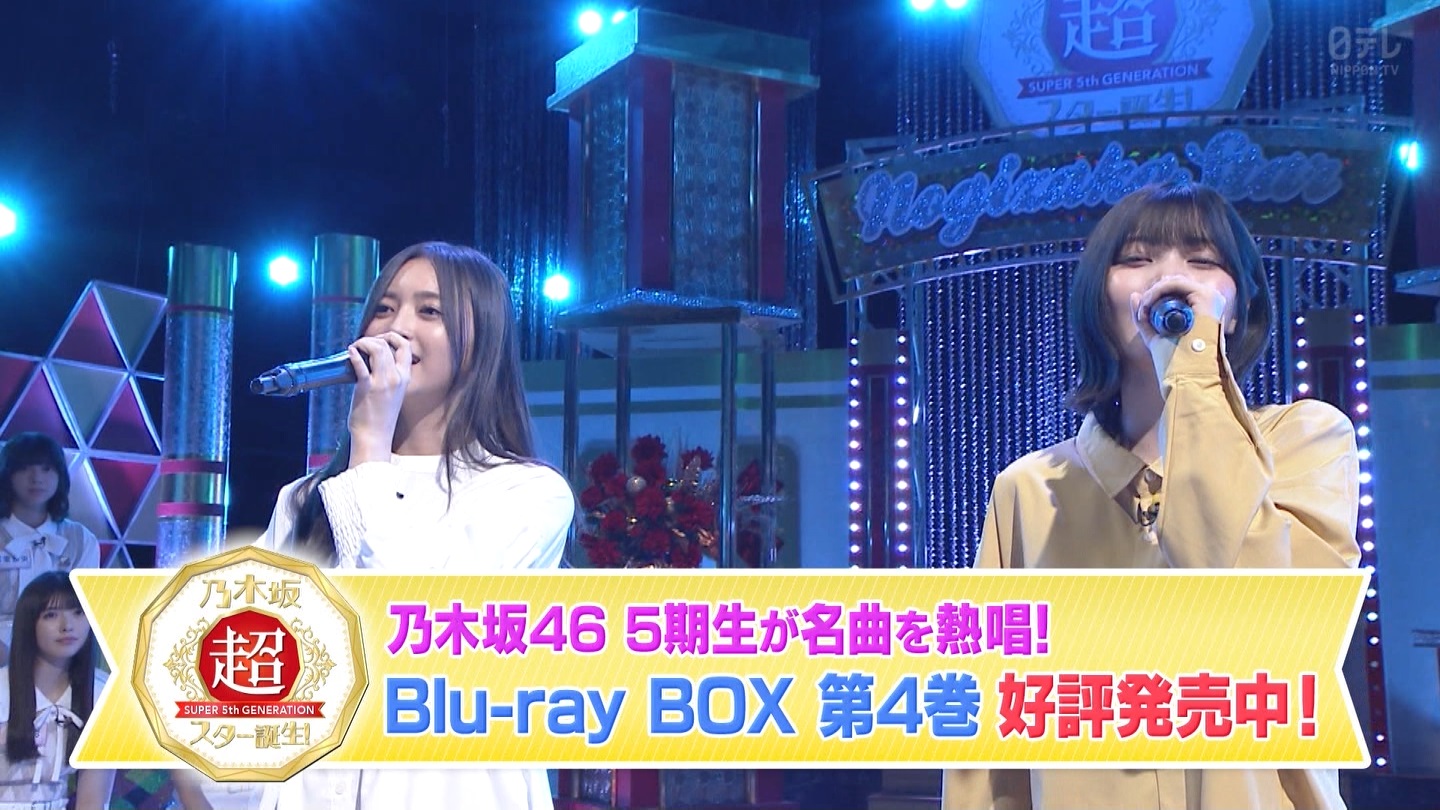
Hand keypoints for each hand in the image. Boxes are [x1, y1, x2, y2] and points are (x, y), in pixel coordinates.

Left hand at [346, 332, 411, 464]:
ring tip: (355, 347)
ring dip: (363, 343)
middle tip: (362, 343)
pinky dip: (354, 353)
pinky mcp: (367, 387)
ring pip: (377, 349)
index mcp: (405, 378)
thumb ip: (389, 377)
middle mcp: (396, 377)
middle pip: (388, 345)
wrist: (374, 435)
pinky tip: (349, 351)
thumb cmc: (381, 417)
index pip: (406, 348)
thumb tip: (374, 361)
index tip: (381, 339)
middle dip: (373, 338)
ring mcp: (382, 382)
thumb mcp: (394, 393)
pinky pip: (360, 364)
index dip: (393, 337)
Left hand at [1131, 275, 1228, 374]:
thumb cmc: (1176, 361)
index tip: (1143, 311)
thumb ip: (1144, 318)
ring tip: (1144, 309)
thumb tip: (1134, 294)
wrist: (1190, 375)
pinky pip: (1177, 284)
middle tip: (1143, 310)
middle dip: (1154, 293)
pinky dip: (1158, 291)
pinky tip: (1148, 304)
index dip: (1157, 295)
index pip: (1178, 290)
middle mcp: (1211, 300)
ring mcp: (1210, 297)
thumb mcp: (1155, 336)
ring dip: (1153, 292)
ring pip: (1175, 281)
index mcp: (1204, 308)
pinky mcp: (1205, 297)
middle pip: (1176, 283)